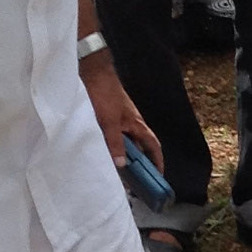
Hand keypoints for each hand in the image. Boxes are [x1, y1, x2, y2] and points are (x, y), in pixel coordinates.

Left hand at [81, 47, 158, 172]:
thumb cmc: (105, 94)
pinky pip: (116, 135)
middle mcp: (132, 123)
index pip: (153, 146)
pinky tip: (104, 151)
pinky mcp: (110, 115)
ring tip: (118, 169)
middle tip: (135, 180)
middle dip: (140, 163)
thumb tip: (122, 164)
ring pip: (127, 141)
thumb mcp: (109, 122)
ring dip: (125, 154)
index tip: (158, 176)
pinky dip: (114, 145)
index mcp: (138, 124)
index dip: (157, 161)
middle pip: (140, 147)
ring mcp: (121, 119)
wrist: (93, 72)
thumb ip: (115, 144)